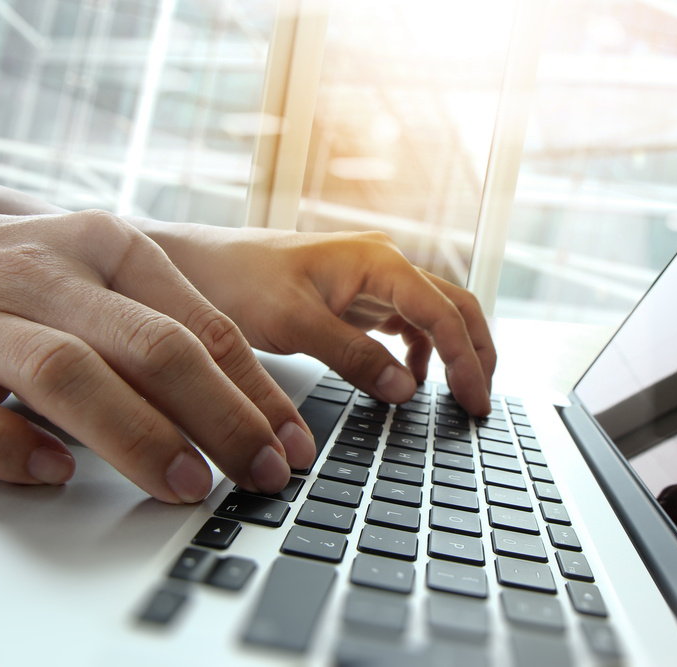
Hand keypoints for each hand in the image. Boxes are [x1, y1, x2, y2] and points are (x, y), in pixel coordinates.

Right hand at [0, 210, 315, 501]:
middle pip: (151, 346)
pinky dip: (5, 443)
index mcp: (107, 247)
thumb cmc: (23, 275)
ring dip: (135, 435)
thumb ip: (164, 328)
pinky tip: (52, 472)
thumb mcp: (101, 277)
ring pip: (66, 372)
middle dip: (219, 417)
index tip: (291, 447)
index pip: (202, 326)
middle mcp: (48, 271)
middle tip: (259, 475)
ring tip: (185, 485)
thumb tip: (252, 410)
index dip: (255, 392)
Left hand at [152, 227, 496, 415]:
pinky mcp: (357, 298)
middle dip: (476, 353)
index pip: (443, 313)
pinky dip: (420, 353)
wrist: (197, 266)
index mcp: (377, 261)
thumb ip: (352, 356)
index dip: (467, 360)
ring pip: (435, 315)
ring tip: (459, 396)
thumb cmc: (236, 280)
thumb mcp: (293, 323)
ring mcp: (373, 281)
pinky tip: (411, 380)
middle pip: (454, 307)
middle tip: (480, 402)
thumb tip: (406, 389)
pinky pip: (406, 324)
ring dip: (454, 353)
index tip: (475, 401)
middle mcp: (383, 265)